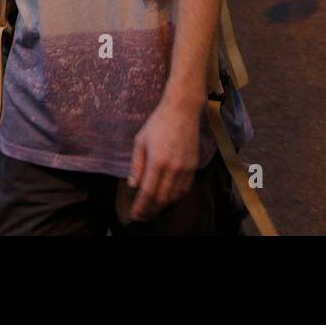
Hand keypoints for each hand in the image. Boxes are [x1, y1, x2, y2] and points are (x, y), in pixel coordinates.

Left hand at [128, 98, 199, 221]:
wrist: (182, 110)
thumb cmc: (158, 123)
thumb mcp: (140, 141)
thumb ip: (136, 165)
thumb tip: (132, 185)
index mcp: (157, 161)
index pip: (147, 193)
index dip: (140, 207)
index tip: (134, 215)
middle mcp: (173, 168)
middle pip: (161, 199)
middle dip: (150, 211)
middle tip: (142, 216)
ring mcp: (185, 168)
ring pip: (174, 197)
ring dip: (162, 206)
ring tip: (152, 210)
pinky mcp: (193, 166)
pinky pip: (185, 189)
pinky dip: (175, 197)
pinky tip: (167, 198)